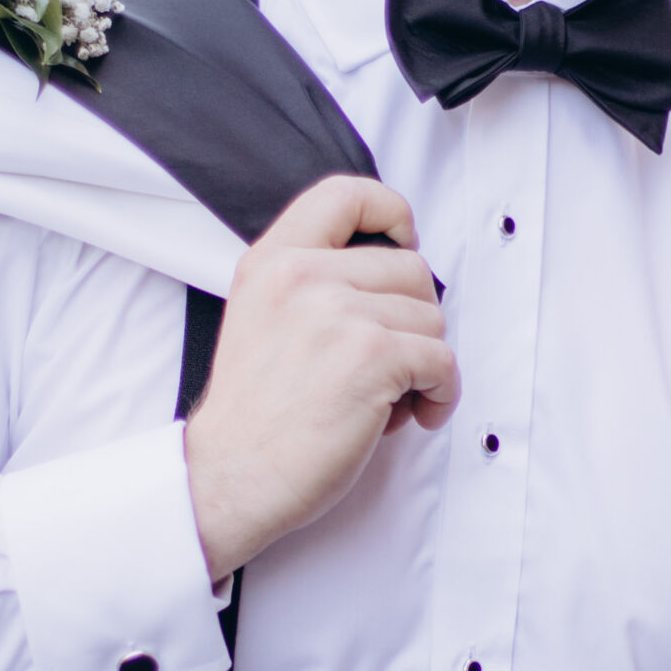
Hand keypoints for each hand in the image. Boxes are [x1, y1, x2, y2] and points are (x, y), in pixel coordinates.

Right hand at [183, 176, 458, 578]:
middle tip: (388, 366)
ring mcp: (338, 313)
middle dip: (415, 320)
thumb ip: (311, 282)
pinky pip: (443, 362)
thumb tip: (394, 278)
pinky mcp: (371, 356)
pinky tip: (414, 415)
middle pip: (411, 268)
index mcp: (273, 261)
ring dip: (424, 365)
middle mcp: (302, 275)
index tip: (404, 243)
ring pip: (432, 320)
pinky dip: (442, 394)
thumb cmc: (253, 415)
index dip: (391, 212)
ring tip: (385, 400)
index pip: (346, 193)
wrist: (228, 477)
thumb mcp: (260, 316)